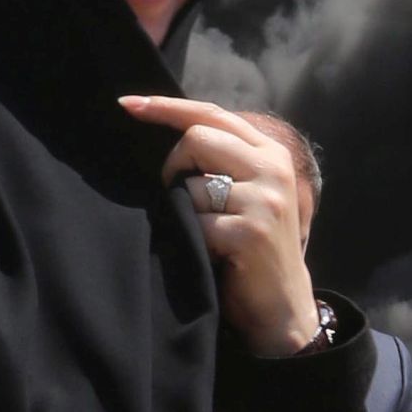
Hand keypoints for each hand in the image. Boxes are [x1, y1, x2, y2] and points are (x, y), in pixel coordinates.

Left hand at [120, 95, 318, 355]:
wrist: (283, 307)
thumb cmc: (252, 248)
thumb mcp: (247, 193)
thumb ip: (222, 160)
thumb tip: (168, 131)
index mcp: (270, 153)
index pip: (212, 113)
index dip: (167, 107)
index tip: (128, 104)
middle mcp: (273, 169)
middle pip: (197, 138)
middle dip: (173, 167)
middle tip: (177, 198)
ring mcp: (265, 200)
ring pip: (191, 185)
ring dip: (186, 212)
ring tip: (207, 234)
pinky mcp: (251, 232)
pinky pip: (195, 223)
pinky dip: (193, 240)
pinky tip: (213, 254)